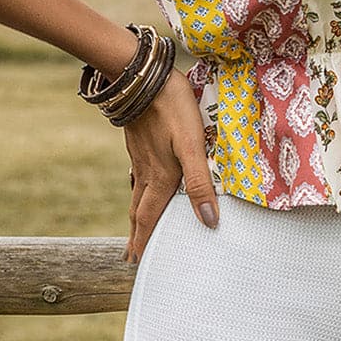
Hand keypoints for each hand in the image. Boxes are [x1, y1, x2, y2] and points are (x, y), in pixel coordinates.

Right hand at [120, 67, 219, 262]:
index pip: (150, 218)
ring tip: (135, 227)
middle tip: (131, 256)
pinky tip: (141, 183)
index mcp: (160, 177)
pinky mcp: (139, 141)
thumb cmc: (172, 109)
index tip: (136, 263)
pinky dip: (138, 189)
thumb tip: (209, 222)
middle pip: (139, 210)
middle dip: (137, 235)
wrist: (141, 77)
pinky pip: (137, 175)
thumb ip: (200, 182)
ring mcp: (139, 156)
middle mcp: (146, 171)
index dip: (144, 241)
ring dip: (136, 214)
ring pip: (136, 192)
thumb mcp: (192, 146)